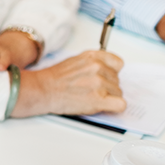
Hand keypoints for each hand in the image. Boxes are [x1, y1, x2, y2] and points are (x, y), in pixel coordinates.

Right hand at [12, 50, 126, 117]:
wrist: (43, 90)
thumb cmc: (56, 78)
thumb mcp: (76, 60)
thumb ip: (94, 63)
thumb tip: (106, 70)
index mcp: (93, 56)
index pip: (118, 63)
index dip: (112, 72)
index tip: (106, 77)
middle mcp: (98, 67)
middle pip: (118, 81)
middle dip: (108, 87)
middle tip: (92, 90)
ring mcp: (99, 83)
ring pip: (119, 93)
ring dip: (108, 98)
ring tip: (91, 97)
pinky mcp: (99, 99)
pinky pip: (120, 105)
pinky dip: (114, 108)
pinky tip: (103, 107)